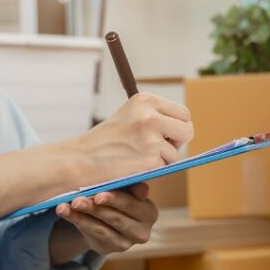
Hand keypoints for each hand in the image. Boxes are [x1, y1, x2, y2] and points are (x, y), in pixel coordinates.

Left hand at [51, 184, 158, 257]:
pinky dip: (76, 221)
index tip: (98, 195)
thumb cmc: (120, 197)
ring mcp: (125, 244)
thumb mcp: (126, 189)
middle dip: (94, 208)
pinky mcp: (109, 249)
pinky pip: (91, 235)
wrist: (109, 216)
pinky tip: (65, 212)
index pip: (131, 206)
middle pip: (115, 218)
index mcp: (149, 213)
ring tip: (65, 207)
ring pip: (101, 229)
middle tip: (77, 200)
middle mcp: (141, 233)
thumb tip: (142, 190)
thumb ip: (133, 186)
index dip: (115, 200)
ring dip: (81, 216)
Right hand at [74, 92, 194, 186]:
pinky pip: (165, 167)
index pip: (183, 114)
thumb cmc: (107, 139)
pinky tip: (134, 165)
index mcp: (146, 100)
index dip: (176, 127)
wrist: (80, 159)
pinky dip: (153, 170)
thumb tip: (189, 127)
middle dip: (177, 142)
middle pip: (188, 130)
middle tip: (157, 147)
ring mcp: (150, 138)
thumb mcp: (131, 115)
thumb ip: (157, 116)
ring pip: (176, 153)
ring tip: (137, 156)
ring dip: (162, 159)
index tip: (163, 134)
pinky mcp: (150, 160)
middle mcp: (150, 116)